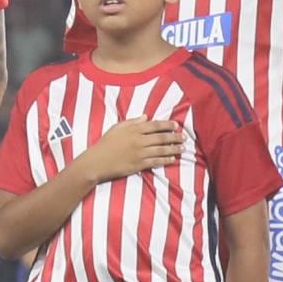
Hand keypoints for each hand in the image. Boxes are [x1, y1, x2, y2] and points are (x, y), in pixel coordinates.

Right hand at [71, 118, 189, 185]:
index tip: (176, 125)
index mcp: (133, 130)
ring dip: (173, 149)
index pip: (154, 125)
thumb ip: (132, 122)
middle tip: (184, 137)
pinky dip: (165, 160)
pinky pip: (156, 162)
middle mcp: (139, 140)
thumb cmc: (105, 143)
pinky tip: (172, 159)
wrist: (97, 161)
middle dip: (175, 137)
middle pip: (161, 137)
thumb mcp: (117, 128)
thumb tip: (146, 117)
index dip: (167, 125)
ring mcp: (140, 153)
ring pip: (161, 150)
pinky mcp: (139, 165)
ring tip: (182, 148)